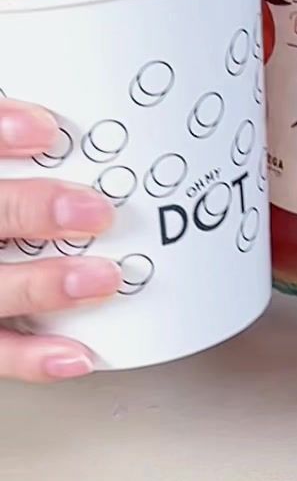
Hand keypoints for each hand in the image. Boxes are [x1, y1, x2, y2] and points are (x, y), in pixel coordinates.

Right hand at [0, 100, 119, 381]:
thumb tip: (76, 122)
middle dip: (31, 211)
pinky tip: (78, 355)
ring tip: (103, 278)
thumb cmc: (0, 213)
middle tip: (93, 210)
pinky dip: (34, 358)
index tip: (46, 130)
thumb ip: (13, 140)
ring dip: (44, 285)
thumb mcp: (2, 175)